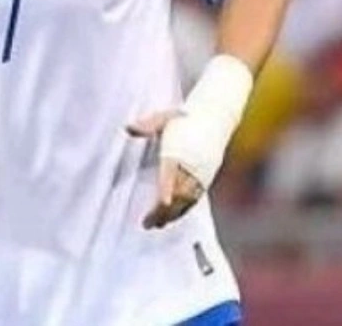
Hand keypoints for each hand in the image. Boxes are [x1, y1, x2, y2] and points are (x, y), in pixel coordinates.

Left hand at [126, 110, 205, 229]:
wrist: (214, 118)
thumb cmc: (184, 119)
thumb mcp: (164, 118)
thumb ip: (146, 125)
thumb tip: (127, 127)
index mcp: (179, 151)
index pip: (171, 174)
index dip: (166, 189)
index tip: (161, 203)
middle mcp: (192, 165)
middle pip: (178, 193)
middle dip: (165, 211)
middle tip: (149, 224)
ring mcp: (201, 172)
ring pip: (188, 199)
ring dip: (174, 213)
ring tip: (159, 224)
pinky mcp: (207, 177)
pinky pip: (196, 197)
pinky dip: (185, 208)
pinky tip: (175, 215)